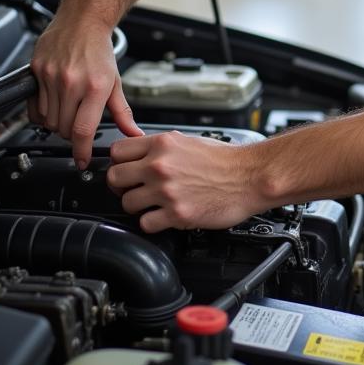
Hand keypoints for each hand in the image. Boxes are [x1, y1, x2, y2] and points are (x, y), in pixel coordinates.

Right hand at [29, 0, 143, 168]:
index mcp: (96, 86)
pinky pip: (34, 106)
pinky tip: (53, 103)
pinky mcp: (37, 71)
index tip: (82, 161)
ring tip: (67, 109)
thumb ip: (122, 112)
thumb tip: (133, 134)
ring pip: (48, 121)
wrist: (82, 19)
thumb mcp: (115, 81)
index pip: (83, 130)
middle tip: (78, 123)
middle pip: (64, 129)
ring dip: (57, 123)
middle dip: (71, 134)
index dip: (81, 152)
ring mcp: (52, 76)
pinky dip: (42, 112)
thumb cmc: (99, 49)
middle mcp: (72, 82)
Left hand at [107, 131, 263, 232]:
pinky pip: (144, 224)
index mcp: (163, 144)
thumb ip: (161, 147)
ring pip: (126, 203)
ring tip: (152, 204)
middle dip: (121, 186)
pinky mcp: (176, 214)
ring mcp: (166, 191)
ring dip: (137, 206)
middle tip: (133, 189)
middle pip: (114, 178)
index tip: (124, 169)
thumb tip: (140, 153)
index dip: (118, 162)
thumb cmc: (225, 160)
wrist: (249, 176)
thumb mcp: (189, 140)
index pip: (117, 151)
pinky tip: (163, 216)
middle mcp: (161, 166)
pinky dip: (152, 223)